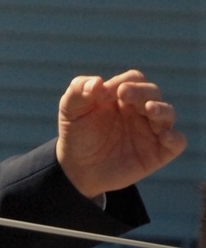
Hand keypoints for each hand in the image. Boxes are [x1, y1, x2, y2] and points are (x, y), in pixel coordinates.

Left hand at [56, 69, 186, 198]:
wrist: (78, 168)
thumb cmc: (76, 133)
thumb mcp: (70, 109)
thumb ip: (79, 90)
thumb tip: (97, 82)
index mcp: (120, 96)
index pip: (133, 79)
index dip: (122, 82)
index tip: (103, 94)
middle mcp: (139, 110)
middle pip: (152, 91)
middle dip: (141, 91)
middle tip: (125, 96)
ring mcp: (150, 130)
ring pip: (167, 112)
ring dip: (161, 109)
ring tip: (149, 110)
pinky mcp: (158, 152)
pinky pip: (177, 142)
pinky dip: (175, 138)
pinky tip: (164, 137)